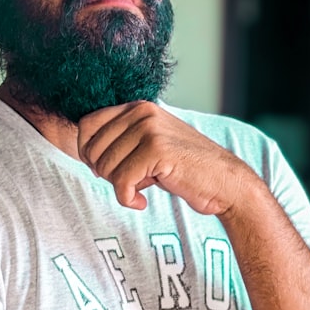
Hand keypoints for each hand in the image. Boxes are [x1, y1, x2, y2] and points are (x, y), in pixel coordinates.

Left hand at [76, 101, 257, 213]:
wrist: (224, 182)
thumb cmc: (184, 168)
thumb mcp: (149, 146)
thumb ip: (122, 142)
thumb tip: (85, 152)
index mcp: (137, 107)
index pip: (86, 125)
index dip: (87, 153)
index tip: (105, 170)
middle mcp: (142, 112)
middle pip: (92, 148)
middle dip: (104, 173)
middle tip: (127, 184)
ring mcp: (150, 129)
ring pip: (105, 167)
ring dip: (119, 187)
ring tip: (139, 190)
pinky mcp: (157, 150)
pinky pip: (121, 182)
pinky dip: (127, 199)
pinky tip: (142, 202)